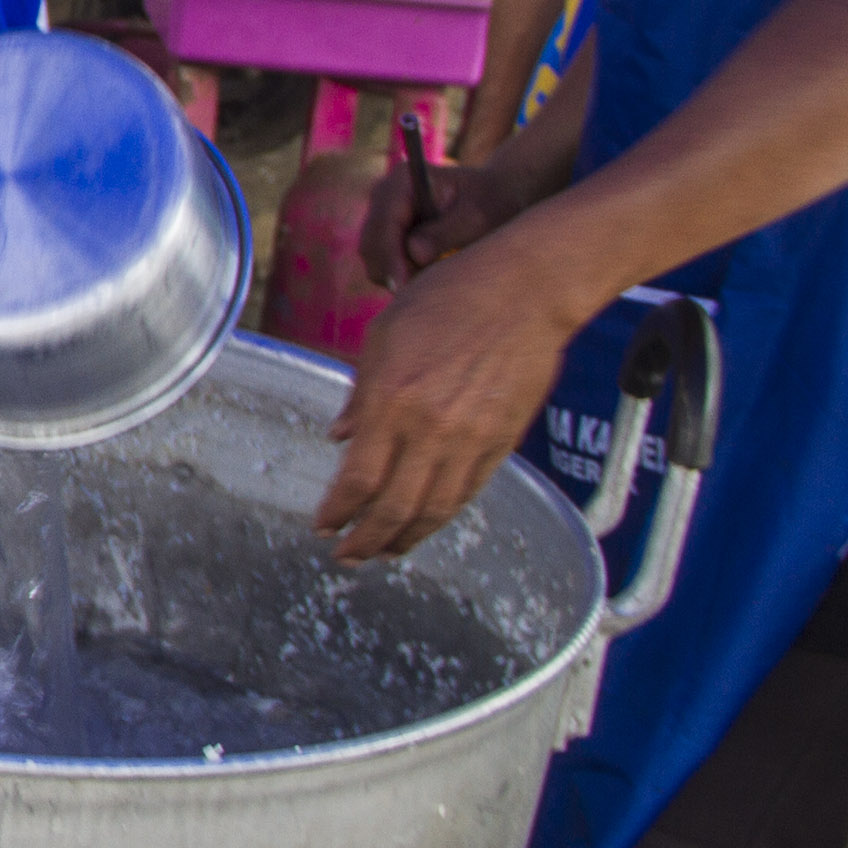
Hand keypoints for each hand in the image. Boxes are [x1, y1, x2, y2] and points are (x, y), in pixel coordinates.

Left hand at [315, 240, 581, 562]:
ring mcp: (471, 440)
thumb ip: (359, 394)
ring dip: (403, 538)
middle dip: (364, 540)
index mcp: (392, 400)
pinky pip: (466, 493)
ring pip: (433, 511)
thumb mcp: (383, 335)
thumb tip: (339, 437)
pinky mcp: (502, 444)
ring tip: (382, 550)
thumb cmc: (448, 299)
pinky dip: (441, 516)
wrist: (525, 292)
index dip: (337, 511)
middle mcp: (430, 429)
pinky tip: (423, 523)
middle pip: (393, 507)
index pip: (357, 478)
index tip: (322, 526)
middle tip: (346, 556)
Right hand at [357, 154, 523, 289]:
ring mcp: (380, 215)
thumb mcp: (477, 217)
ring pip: (373, 259)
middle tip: (425, 290)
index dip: (390, 257)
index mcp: (402, 180)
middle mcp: (383, 194)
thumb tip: (415, 254)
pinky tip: (429, 274)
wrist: (494, 198)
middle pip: (371, 245)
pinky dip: (400, 275)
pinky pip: (381, 264)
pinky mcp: (384, 234)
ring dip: (397, 275)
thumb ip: (446, 234)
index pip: (384, 224)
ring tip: (434, 279)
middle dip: (392, 270)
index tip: (404, 286)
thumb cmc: (491, 202)